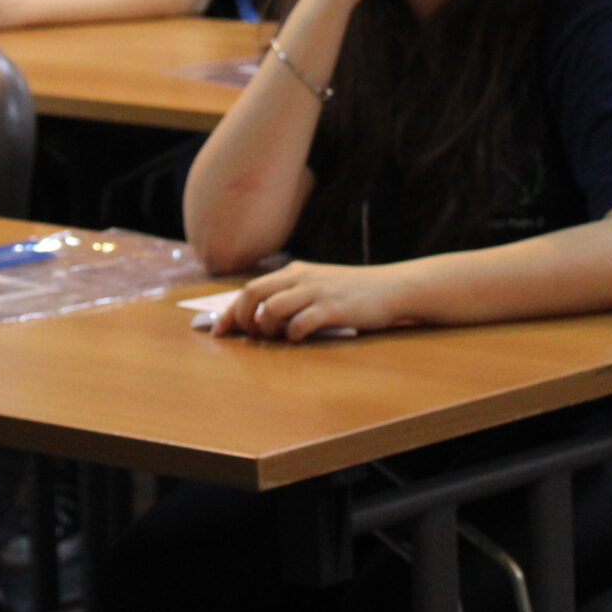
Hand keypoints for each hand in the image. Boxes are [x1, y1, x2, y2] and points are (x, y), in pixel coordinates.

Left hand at [214, 261, 407, 340]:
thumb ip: (292, 295)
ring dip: (266, 327)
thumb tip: (260, 319)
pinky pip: (302, 322)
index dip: (231, 311)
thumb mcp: (318, 285)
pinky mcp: (334, 309)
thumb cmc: (352, 292)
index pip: (250, 288)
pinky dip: (294, 334)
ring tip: (276, 337)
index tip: (218, 330)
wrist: (392, 288)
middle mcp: (302, 278)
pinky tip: (300, 338)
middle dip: (241, 317)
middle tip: (246, 336)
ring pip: (273, 307)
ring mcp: (317, 292)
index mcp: (294, 272)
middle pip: (254, 293)